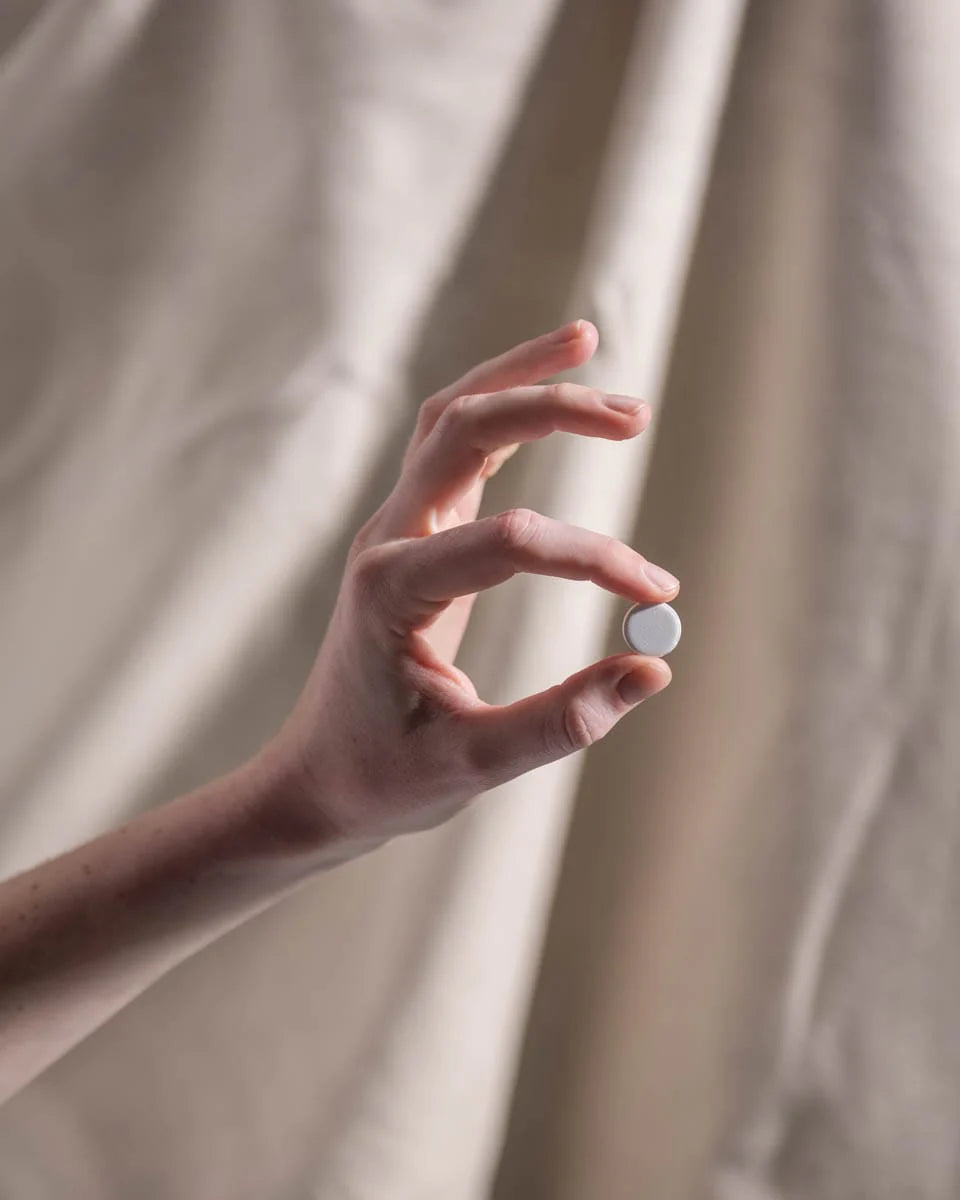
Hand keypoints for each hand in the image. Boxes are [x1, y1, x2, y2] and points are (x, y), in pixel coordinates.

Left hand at [271, 320, 678, 847]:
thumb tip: (652, 670)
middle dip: (552, 408)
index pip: (513, 542)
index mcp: (393, 589)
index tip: (658, 599)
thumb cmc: (382, 777)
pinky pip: (452, 445)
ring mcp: (394, 528)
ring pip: (452, 416)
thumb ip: (561, 721)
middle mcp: (387, 539)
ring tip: (589, 340)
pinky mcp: (412, 533)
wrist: (316, 780)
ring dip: (519, 377)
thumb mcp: (473, 764)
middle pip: (464, 429)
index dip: (596, 561)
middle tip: (637, 417)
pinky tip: (549, 397)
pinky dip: (501, 409)